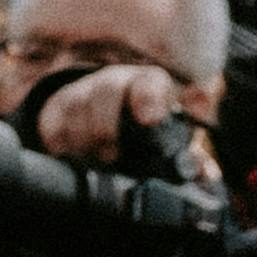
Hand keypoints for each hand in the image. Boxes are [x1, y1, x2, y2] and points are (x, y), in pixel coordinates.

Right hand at [27, 65, 186, 162]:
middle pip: (107, 89)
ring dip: (85, 140)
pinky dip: (62, 147)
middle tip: (112, 156)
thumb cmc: (145, 125)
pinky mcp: (56, 110)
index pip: (150, 82)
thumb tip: (204, 175)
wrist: (104, 110)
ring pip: (76, 107)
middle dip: (107, 124)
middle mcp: (116, 82)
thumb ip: (188, 156)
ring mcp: (84, 93)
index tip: (150, 119)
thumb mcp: (168, 135)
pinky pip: (53, 127)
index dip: (148, 98)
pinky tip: (73, 158)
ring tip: (96, 162)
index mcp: (150, 85)